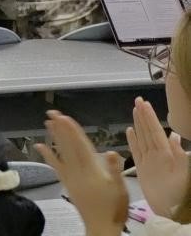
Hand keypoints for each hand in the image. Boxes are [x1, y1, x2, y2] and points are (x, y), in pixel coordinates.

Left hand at [35, 111, 127, 235]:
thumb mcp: (121, 189)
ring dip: (54, 137)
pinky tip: (40, 146)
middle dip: (61, 129)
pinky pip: (55, 166)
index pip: (81, 146)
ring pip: (61, 153)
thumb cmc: (114, 208)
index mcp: (93, 171)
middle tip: (52, 113)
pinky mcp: (67, 183)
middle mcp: (79, 171)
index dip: (73, 131)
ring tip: (47, 123)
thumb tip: (112, 152)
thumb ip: (115, 170)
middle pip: (68, 146)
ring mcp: (71, 177)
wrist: (102, 227)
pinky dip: (47, 155)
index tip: (65, 118)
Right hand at [128, 96, 189, 217]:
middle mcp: (156, 154)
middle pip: (148, 131)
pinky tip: (129, 131)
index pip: (155, 131)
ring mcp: (148, 160)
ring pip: (142, 137)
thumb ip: (179, 156)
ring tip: (134, 110)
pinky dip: (132, 140)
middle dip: (143, 115)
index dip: (149, 117)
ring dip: (138, 124)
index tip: (143, 103)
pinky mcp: (142, 168)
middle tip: (138, 100)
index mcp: (165, 154)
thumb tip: (175, 136)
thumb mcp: (182, 175)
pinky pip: (136, 150)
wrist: (170, 211)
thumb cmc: (178, 195)